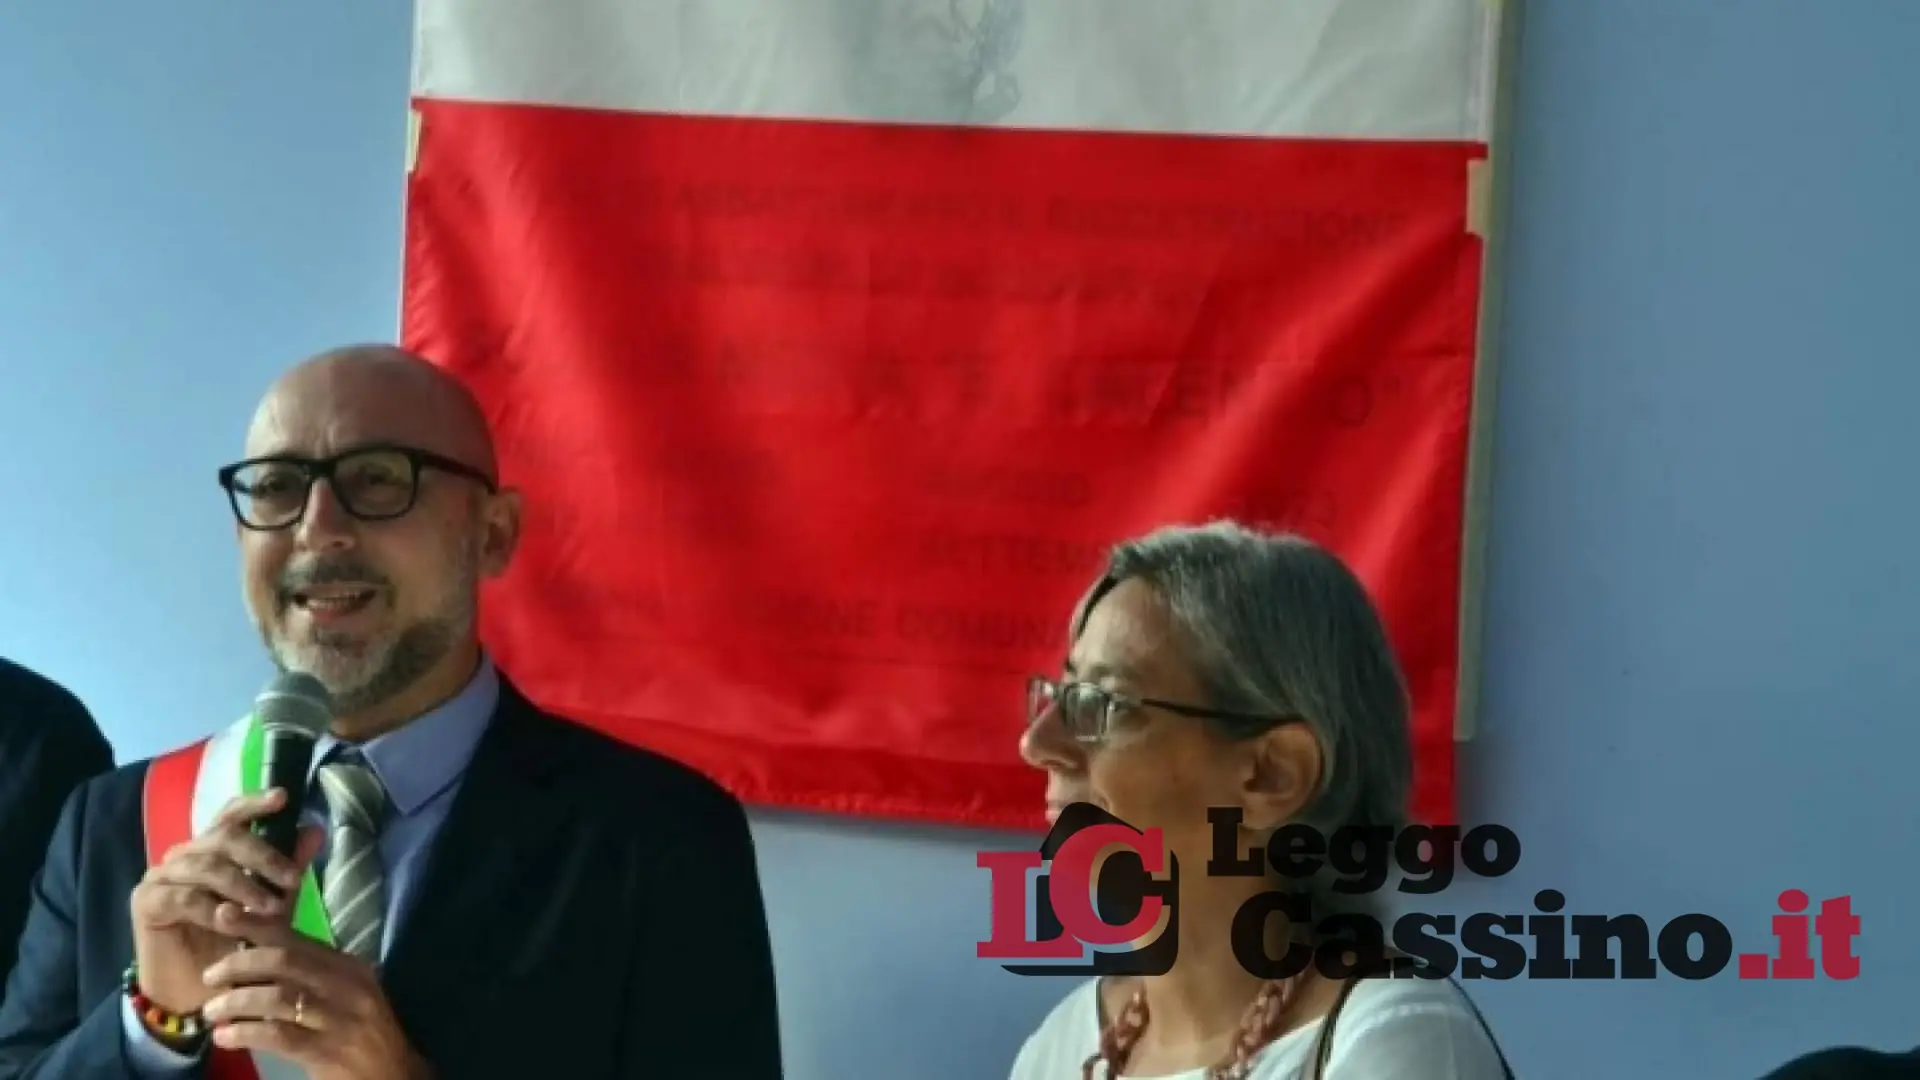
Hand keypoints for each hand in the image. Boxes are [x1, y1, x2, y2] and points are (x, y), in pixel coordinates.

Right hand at [129, 789, 320, 1014]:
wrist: (199, 991)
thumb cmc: (236, 942)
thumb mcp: (272, 905)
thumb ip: (289, 870)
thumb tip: (315, 830)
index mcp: (212, 849)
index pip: (230, 815)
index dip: (254, 804)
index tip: (282, 798)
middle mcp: (184, 855)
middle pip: (224, 837)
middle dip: (263, 856)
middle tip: (292, 880)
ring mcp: (161, 876)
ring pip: (206, 866)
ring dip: (244, 886)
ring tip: (271, 908)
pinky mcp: (146, 902)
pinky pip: (184, 897)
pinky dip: (213, 909)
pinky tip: (232, 921)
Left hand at [200, 910, 429, 1079]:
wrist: (393, 1075)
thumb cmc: (361, 1033)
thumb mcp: (345, 995)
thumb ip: (310, 975)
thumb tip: (254, 958)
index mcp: (349, 966)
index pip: (297, 938)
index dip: (257, 925)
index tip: (224, 914)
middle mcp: (347, 985)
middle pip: (285, 961)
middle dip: (240, 963)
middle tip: (210, 975)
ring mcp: (339, 1018)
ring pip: (278, 997)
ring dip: (236, 1002)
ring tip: (211, 1011)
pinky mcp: (328, 1050)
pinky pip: (279, 1035)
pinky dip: (245, 1032)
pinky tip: (225, 1036)